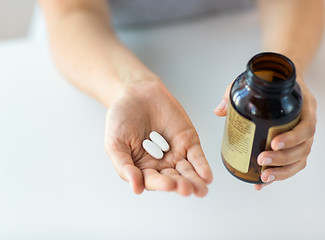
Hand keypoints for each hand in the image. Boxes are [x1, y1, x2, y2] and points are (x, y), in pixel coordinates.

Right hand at [105, 80, 212, 196]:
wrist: (136, 94)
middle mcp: (161, 165)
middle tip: (186, 189)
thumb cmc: (122, 119)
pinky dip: (202, 166)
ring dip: (195, 181)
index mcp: (143, 169)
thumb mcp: (115, 143)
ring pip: (187, 171)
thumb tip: (136, 188)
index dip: (162, 184)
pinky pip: (197, 156)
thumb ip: (124, 166)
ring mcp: (176, 154)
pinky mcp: (188, 142)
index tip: (169, 185)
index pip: (153, 181)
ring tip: (200, 189)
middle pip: (173, 179)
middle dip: (181, 185)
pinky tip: (207, 177)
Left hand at [214, 75, 316, 189]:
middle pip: (304, 147)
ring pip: (301, 159)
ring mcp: (304, 136)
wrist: (284, 82)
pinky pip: (294, 164)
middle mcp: (307, 123)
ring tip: (264, 177)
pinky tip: (264, 182)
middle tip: (262, 160)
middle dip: (283, 158)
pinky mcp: (297, 146)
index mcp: (304, 106)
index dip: (292, 137)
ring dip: (283, 171)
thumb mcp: (253, 83)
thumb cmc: (271, 83)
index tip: (273, 143)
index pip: (306, 125)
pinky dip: (280, 175)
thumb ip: (235, 94)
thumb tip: (219, 111)